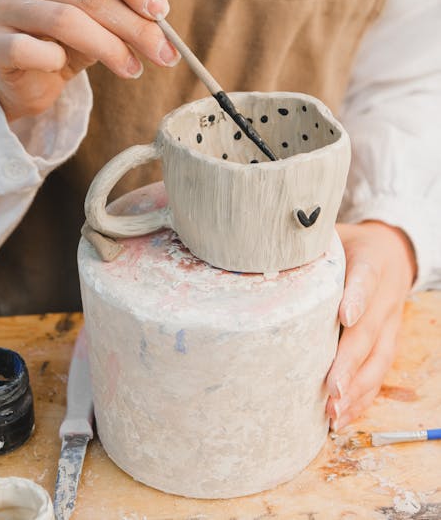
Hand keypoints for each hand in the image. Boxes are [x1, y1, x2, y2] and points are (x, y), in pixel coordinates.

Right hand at [0, 0, 179, 120]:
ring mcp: (4, 7)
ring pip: (65, 21)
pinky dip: (54, 61)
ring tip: (134, 70)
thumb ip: (132, 0)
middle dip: (134, 26)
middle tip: (163, 53)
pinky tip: (64, 68)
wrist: (29, 77)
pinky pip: (30, 50)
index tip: (162, 11)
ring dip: (110, 48)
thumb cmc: (72, 40)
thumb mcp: (105, 16)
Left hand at [326, 220, 416, 429]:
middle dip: (350, 361)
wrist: (391, 251)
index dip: (356, 298)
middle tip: (331, 386)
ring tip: (333, 409)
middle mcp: (385, 296)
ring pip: (378, 359)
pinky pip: (379, 374)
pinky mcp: (387, 343)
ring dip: (356, 387)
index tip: (344, 316)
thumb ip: (305, 242)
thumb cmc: (350, 245)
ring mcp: (389, 323)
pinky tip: (340, 417)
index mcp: (371, 262)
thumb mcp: (332, 234)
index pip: (365, 278)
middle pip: (369, 330)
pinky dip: (362, 398)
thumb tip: (261, 245)